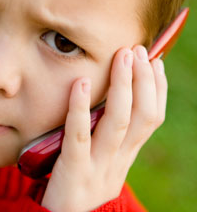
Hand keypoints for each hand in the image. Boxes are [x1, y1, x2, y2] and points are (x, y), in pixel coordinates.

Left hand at [41, 46, 167, 211]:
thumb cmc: (81, 180)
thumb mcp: (103, 157)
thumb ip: (110, 132)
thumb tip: (117, 97)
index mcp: (126, 155)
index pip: (152, 119)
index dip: (158, 89)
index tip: (155, 61)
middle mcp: (118, 159)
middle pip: (140, 116)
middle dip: (143, 81)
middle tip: (138, 51)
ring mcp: (98, 165)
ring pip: (118, 122)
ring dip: (123, 87)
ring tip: (123, 57)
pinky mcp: (73, 170)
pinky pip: (78, 135)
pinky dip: (81, 108)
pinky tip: (83, 83)